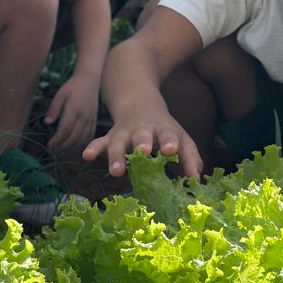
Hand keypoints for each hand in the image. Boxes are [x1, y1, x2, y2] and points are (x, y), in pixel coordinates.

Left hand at [43, 74, 99, 154]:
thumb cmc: (72, 87)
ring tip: (61, 151)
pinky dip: (81, 145)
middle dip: (62, 147)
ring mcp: (90, 120)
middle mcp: (84, 117)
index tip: (49, 145)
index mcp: (74, 110)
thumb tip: (47, 123)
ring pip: (82, 140)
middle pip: (74, 138)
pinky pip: (89, 137)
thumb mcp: (60, 94)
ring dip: (71, 148)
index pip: (65, 131)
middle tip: (53, 150)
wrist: (89, 81)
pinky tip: (73, 147)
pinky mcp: (94, 121)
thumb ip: (54, 109)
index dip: (57, 141)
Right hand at [82, 108, 202, 178]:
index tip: (170, 150)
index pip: (168, 134)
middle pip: (141, 136)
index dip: (169, 141)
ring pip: (118, 142)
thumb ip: (190, 157)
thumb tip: (196, 181)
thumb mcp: (181, 137)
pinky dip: (93, 148)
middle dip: (141, 143)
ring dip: (116, 155)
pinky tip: (86, 156)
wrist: (139, 102)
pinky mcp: (110, 136)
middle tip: (143, 152)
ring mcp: (124, 132)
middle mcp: (143, 129)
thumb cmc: (164, 129)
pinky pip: (100, 142)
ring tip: (116, 171)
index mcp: (163, 129)